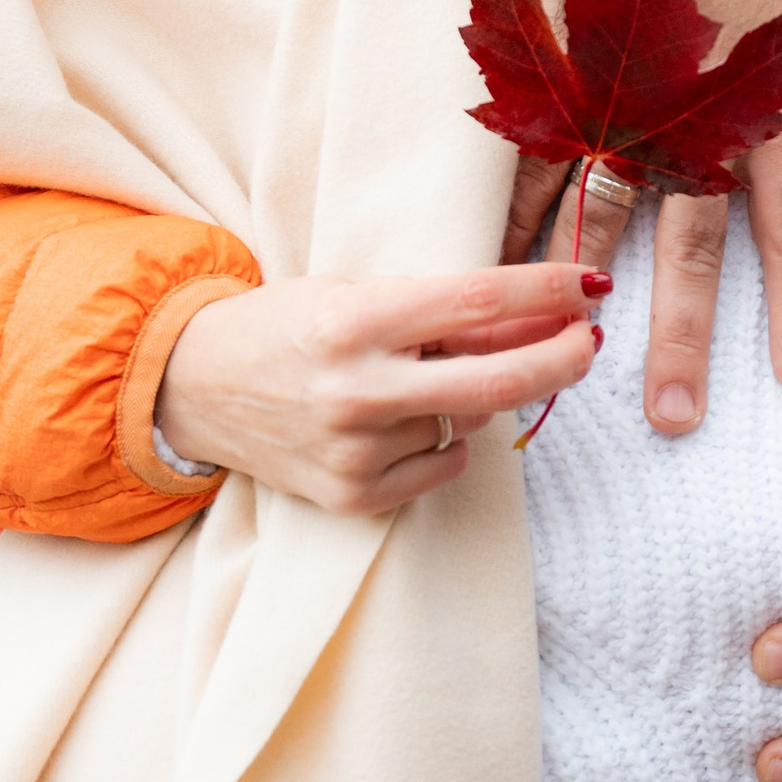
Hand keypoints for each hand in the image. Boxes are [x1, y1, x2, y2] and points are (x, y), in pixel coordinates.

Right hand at [154, 261, 604, 513]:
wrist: (191, 388)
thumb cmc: (285, 324)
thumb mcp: (355, 291)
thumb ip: (440, 310)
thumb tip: (540, 317)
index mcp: (352, 319)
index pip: (476, 300)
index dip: (545, 291)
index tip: (589, 284)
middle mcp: (355, 389)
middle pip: (497, 380)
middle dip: (562, 358)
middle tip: (589, 341)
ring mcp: (353, 451)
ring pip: (468, 421)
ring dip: (471, 396)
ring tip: (418, 376)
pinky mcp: (350, 498)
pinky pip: (442, 466)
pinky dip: (443, 442)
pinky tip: (404, 419)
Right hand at [500, 0, 781, 430]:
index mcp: (758, 105)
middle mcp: (686, 120)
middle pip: (692, 248)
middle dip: (686, 336)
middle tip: (677, 419)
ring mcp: (613, 103)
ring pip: (603, 219)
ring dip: (584, 297)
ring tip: (567, 365)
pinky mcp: (553, 78)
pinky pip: (526, 163)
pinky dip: (507, 220)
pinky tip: (486, 275)